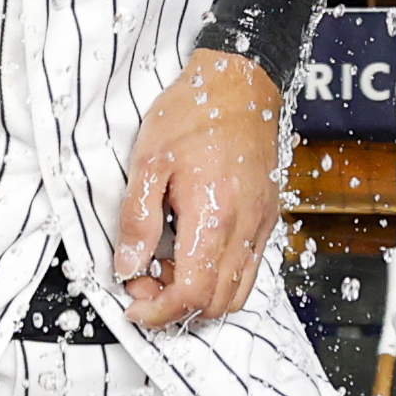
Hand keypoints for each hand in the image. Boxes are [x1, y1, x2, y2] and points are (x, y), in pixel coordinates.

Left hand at [110, 51, 286, 330]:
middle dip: (175, 308)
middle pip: (216, 305)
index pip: (192, 294)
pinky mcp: (267, 219)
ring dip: (199, 298)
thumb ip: (137, 219)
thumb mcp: (148, 161)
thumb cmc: (194, 114)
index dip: (159, 311)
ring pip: (237, 294)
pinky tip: (192, 254)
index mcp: (213, 216)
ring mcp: (261, 226)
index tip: (134, 304)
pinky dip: (219, 280)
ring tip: (167, 269)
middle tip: (144, 281)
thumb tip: (128, 266)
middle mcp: (244, 228)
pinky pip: (249, 270)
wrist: (240, 84)